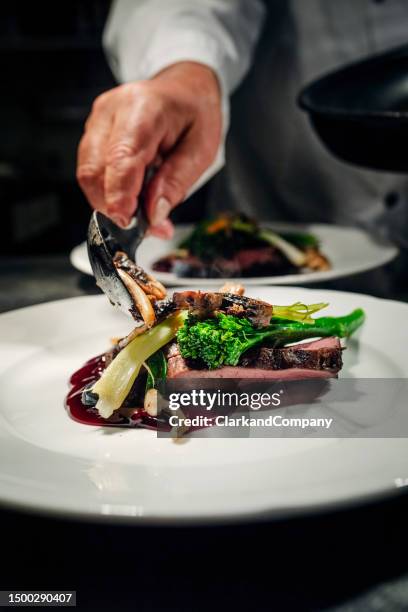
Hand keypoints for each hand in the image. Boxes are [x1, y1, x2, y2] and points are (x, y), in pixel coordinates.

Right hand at [77, 62, 221, 236]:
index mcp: (145, 109)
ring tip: (142, 211)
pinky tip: (132, 195)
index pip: (121, 158)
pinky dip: (109, 192)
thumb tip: (154, 215)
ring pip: (88, 174)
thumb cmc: (195, 114)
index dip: (120, 196)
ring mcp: (98, 120)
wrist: (184, 89)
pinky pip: (91, 171)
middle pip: (95, 171)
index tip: (126, 223)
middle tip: (146, 226)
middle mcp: (113, 111)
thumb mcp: (202, 150)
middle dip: (116, 206)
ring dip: (111, 202)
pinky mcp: (93, 132)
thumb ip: (176, 183)